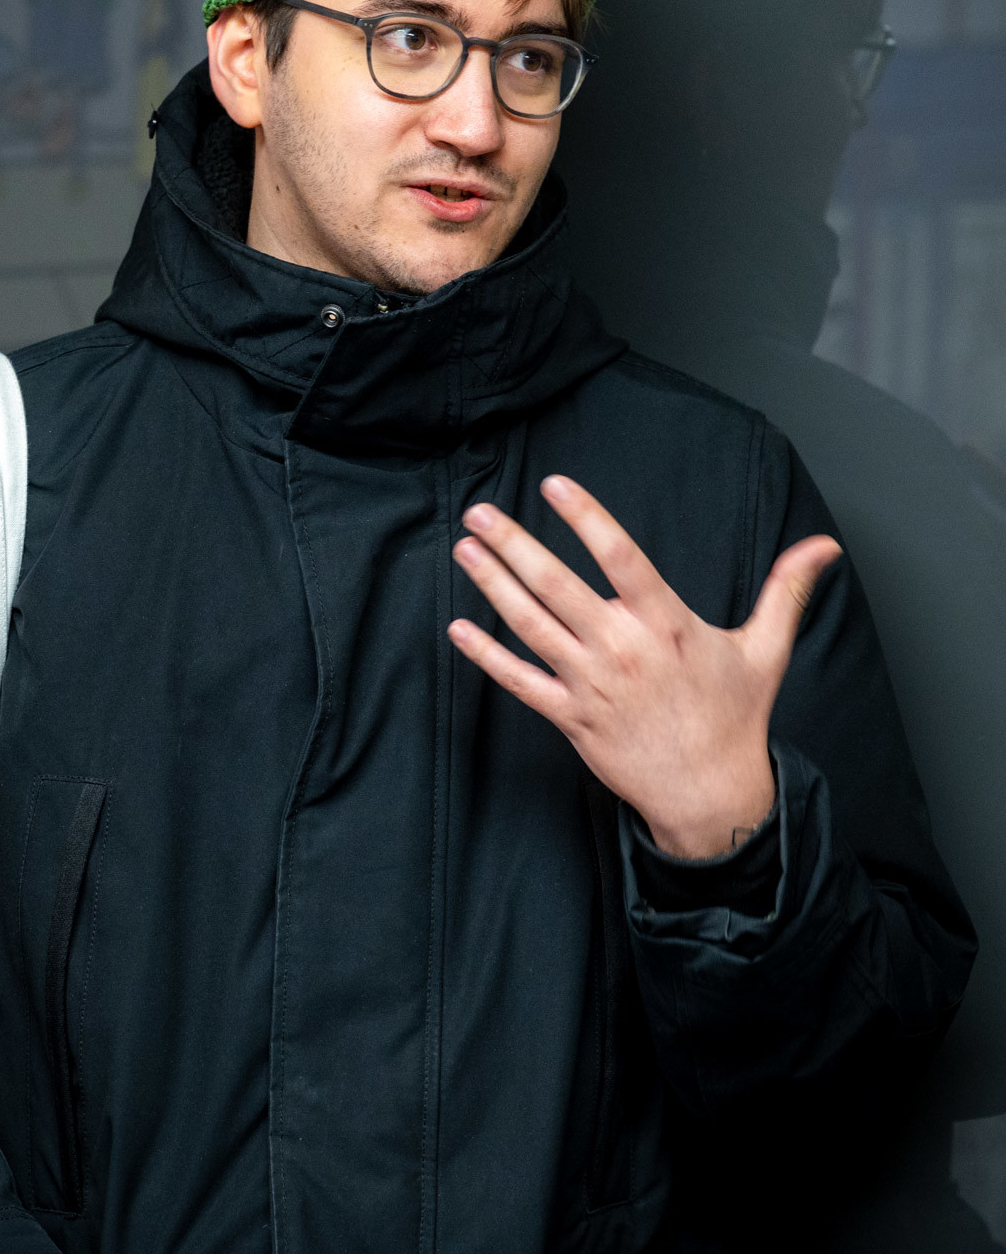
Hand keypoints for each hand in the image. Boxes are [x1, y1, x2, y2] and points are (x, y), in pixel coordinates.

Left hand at [448, 475, 840, 858]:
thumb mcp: (766, 650)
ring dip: (492, 585)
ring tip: (465, 549)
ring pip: (531, 626)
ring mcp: (592, 685)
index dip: (586, 517)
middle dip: (513, 544)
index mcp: (667, 624)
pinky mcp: (571, 719)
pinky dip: (486, 656)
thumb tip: (823, 546)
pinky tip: (458, 630)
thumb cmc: (736, 719)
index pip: (620, 556)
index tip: (553, 485)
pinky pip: (520, 682)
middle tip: (479, 512)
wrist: (711, 794)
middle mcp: (623, 648)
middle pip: (557, 586)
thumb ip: (786, 591)